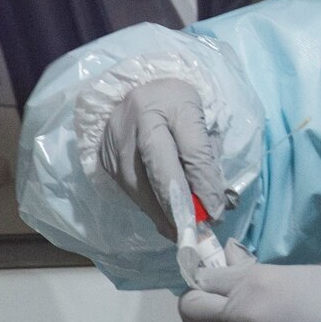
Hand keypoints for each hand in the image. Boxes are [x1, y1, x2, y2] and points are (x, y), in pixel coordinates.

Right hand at [98, 77, 225, 237]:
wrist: (140, 90)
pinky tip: (162, 216)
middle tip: (195, 231)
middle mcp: (136, 118)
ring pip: (137, 185)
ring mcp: (115, 138)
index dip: (202, 183)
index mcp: (169, 102)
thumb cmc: (176, 105)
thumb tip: (210, 202)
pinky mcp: (105, 156)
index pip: (190, 148)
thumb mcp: (200, 119)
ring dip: (161, 213)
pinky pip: (128, 187)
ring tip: (180, 231)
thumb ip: (205, 157)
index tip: (215, 211)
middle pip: (157, 169)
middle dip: (178, 206)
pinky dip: (147, 205)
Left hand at [178, 244, 320, 321]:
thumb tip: (229, 255)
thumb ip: (252, 269)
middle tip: (218, 309)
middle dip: (200, 308)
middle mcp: (241, 314)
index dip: (205, 283)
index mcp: (252, 282)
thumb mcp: (293, 273)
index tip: (213, 286)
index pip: (202, 280)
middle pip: (190, 311)